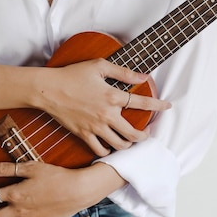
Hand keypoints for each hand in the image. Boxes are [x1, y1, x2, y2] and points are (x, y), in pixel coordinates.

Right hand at [36, 58, 170, 155]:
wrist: (48, 89)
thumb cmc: (73, 74)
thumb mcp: (100, 66)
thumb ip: (123, 72)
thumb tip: (143, 77)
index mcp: (112, 96)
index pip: (142, 104)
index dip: (158, 106)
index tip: (168, 107)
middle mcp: (107, 114)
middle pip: (134, 133)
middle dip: (145, 135)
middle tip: (147, 133)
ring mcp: (95, 127)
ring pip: (119, 144)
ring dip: (129, 144)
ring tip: (131, 140)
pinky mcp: (83, 134)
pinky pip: (100, 149)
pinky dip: (109, 151)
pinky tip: (111, 146)